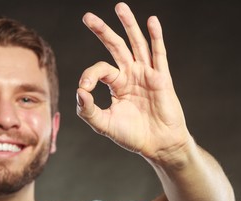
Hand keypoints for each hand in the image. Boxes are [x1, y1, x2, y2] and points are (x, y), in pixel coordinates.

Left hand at [77, 2, 190, 161]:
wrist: (158, 146)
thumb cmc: (132, 136)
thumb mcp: (104, 124)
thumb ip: (88, 110)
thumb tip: (79, 91)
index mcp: (117, 84)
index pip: (100, 69)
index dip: (89, 75)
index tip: (84, 89)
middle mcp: (131, 75)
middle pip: (116, 47)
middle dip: (102, 31)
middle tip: (88, 17)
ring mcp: (147, 74)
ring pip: (137, 44)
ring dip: (129, 25)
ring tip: (119, 7)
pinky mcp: (162, 78)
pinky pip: (159, 54)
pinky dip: (156, 37)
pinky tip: (151, 21)